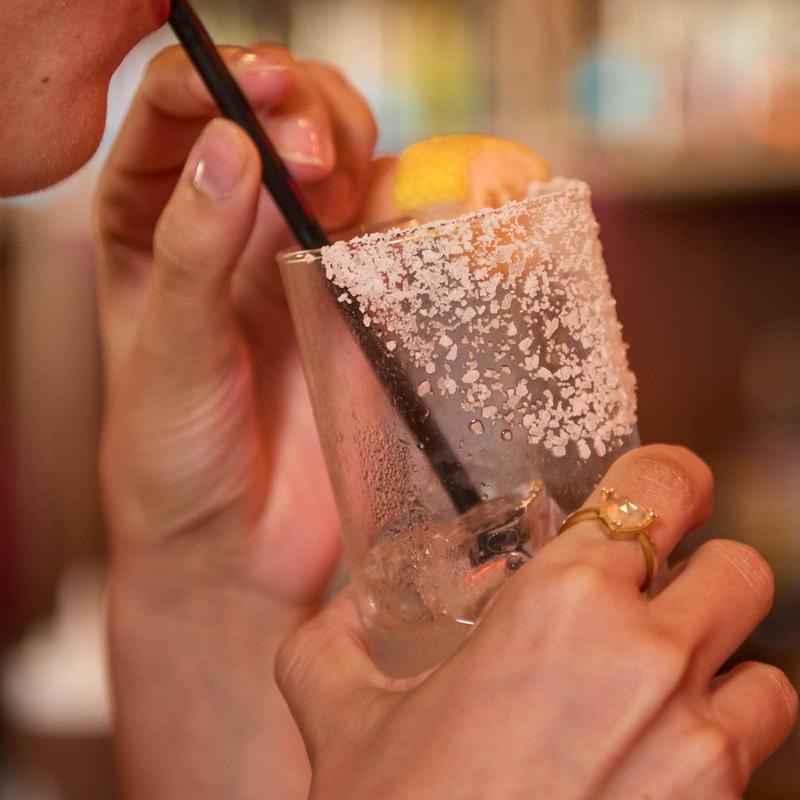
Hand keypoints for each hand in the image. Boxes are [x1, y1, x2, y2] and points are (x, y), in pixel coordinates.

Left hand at [95, 43, 386, 798]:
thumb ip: (194, 253)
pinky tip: (404, 221)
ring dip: (355, 150)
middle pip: (272, 120)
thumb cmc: (174, 462)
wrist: (236, 551)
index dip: (217, 84)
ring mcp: (302, 264)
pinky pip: (392, 234)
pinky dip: (409, 211)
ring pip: (342, 163)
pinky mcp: (360, 304)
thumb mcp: (165, 356)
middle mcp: (231, 232)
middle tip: (313, 155)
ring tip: (343, 194)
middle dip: (300, 110)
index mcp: (154, 228)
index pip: (177, 116)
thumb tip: (229, 149)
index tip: (262, 92)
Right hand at [277, 445, 797, 799]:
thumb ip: (333, 643)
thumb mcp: (341, 718)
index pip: (665, 485)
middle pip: (740, 568)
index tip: (659, 495)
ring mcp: (702, 747)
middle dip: (701, 576)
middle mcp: (648, 657)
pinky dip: (726, 745)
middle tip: (653, 601)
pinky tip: (656, 763)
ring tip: (663, 694)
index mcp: (561, 600)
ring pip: (768, 670)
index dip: (668, 480)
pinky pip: (759, 754)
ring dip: (724, 670)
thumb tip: (344, 614)